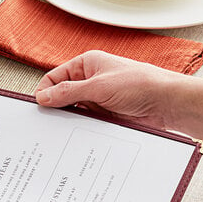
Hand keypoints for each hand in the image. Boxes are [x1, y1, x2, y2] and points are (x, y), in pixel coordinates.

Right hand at [35, 50, 178, 128]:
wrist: (165, 104)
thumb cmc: (140, 85)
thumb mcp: (98, 86)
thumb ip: (68, 92)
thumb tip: (42, 97)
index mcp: (86, 65)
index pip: (54, 78)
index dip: (44, 92)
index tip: (38, 108)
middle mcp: (88, 82)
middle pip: (59, 96)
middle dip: (52, 108)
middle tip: (45, 123)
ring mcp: (94, 100)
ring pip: (69, 112)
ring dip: (65, 121)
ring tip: (59, 131)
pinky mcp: (100, 116)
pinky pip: (81, 124)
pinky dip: (76, 130)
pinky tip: (72, 136)